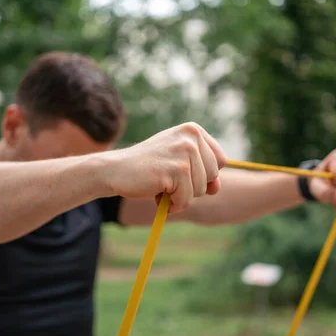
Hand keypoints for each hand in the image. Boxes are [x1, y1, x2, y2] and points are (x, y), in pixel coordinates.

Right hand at [105, 122, 227, 213]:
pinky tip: (157, 195)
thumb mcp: (178, 164)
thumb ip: (201, 173)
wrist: (115, 170)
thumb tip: (217, 188)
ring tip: (161, 186)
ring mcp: (184, 152)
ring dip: (180, 197)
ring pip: (200, 190)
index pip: (220, 161)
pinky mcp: (176, 169)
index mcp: (193, 130)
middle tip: (169, 180)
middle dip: (193, 186)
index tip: (184, 174)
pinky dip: (173, 205)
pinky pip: (185, 199)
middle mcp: (191, 137)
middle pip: (213, 176)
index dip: (205, 175)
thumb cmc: (147, 168)